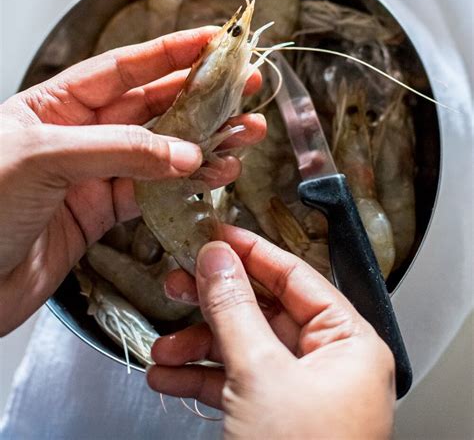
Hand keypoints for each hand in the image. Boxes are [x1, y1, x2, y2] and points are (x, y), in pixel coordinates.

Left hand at [0, 28, 264, 334]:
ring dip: (205, 142)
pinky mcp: (100, 213)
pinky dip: (187, 185)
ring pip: (162, 151)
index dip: (171, 52)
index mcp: (55, 104)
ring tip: (244, 133)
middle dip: (202, 96)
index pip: (124, 67)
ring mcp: (93, 174)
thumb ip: (117, 151)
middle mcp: (79, 134)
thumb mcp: (42, 159)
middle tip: (244, 86)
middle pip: (152, 106)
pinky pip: (154, 192)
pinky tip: (214, 174)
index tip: (213, 40)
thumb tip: (182, 152)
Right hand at [148, 225, 394, 439]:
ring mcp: (301, 394)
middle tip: (179, 281)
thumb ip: (234, 307)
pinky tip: (168, 375)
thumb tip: (217, 258)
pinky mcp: (276, 421)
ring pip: (244, 348)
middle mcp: (330, 364)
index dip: (252, 251)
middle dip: (215, 302)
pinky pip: (235, 383)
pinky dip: (200, 378)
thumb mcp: (260, 374)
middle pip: (264, 311)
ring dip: (198, 345)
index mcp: (349, 343)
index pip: (297, 276)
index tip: (217, 234)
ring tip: (163, 342)